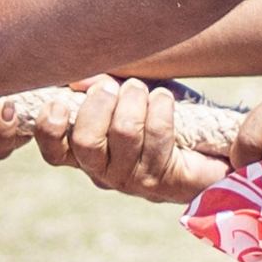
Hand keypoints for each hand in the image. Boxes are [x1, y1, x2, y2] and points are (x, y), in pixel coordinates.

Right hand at [18, 75, 228, 203]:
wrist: (212, 147)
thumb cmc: (160, 115)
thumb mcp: (127, 94)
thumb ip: (101, 87)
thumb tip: (79, 80)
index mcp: (87, 154)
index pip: (55, 152)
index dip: (49, 128)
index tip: (58, 101)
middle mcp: (105, 173)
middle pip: (86, 142)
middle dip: (100, 104)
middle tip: (116, 87)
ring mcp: (134, 181)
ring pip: (124, 133)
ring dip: (135, 100)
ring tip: (145, 90)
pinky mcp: (164, 181)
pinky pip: (157, 136)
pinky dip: (160, 107)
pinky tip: (165, 99)